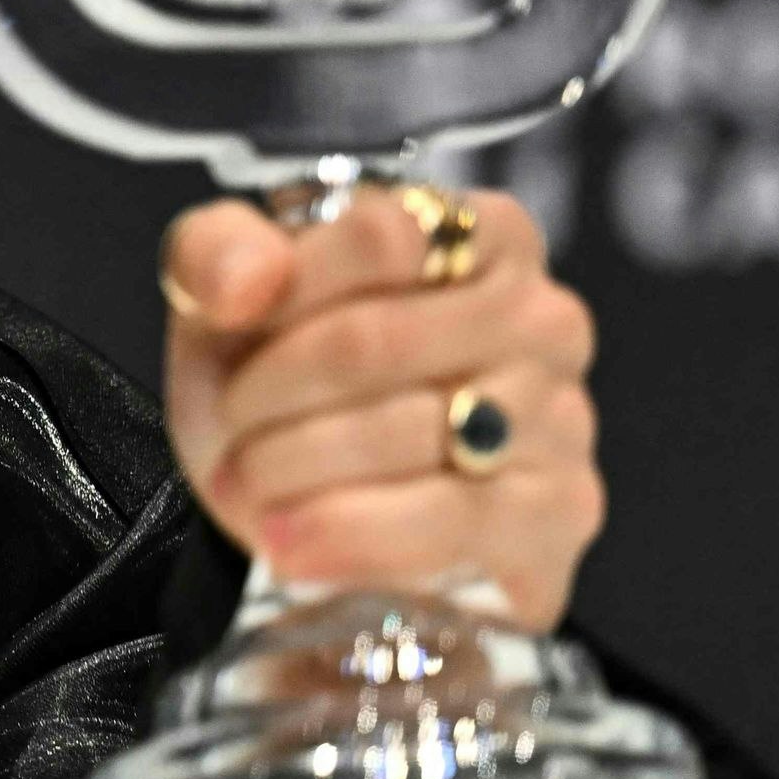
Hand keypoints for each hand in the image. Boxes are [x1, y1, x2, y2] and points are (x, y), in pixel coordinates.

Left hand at [158, 188, 604, 630]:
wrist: (316, 503)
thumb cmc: (289, 380)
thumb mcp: (230, 297)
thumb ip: (217, 254)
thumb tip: (248, 280)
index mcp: (480, 235)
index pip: (380, 237)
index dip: (284, 291)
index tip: (231, 332)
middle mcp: (543, 317)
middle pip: (374, 339)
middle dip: (269, 392)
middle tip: (228, 428)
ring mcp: (560, 419)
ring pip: (402, 431)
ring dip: (292, 464)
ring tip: (245, 483)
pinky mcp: (554, 517)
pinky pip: (445, 522)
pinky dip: (346, 535)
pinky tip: (290, 543)